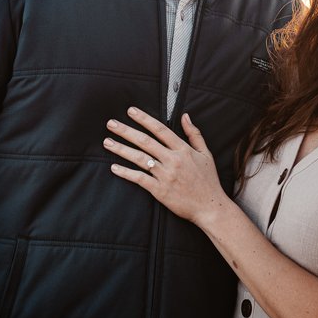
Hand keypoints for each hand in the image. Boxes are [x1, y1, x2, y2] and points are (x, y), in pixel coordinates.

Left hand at [103, 108, 229, 224]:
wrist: (210, 207)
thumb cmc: (208, 181)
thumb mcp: (206, 154)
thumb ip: (194, 134)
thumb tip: (184, 116)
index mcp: (183, 150)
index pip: (160, 129)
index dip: (144, 119)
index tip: (131, 111)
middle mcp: (173, 160)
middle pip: (145, 141)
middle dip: (126, 131)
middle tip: (111, 124)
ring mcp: (165, 175)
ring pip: (139, 158)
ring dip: (121, 149)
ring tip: (107, 142)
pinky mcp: (160, 190)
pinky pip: (139, 179)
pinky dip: (126, 173)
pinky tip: (114, 167)